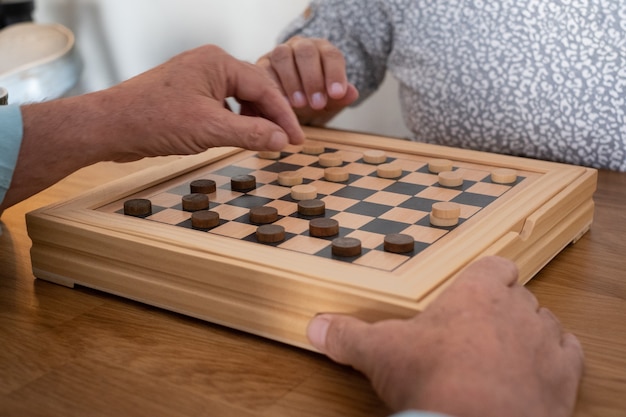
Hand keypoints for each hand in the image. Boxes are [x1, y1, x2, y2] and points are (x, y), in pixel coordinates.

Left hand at [101, 44, 304, 160]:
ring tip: (266, 141)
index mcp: (218, 62)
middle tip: (287, 142)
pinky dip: (235, 121)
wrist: (111, 126)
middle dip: (271, 117)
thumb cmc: (154, 120)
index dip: (284, 116)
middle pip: (254, 90)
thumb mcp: (211, 129)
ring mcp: (197, 79)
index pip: (264, 88)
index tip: (298, 139)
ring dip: (254, 120)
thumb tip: (281, 140)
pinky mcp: (187, 95)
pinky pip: (222, 105)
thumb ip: (251, 134)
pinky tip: (239, 136)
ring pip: (238, 98)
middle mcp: (209, 64)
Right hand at [257, 36, 358, 124]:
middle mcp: (301, 46)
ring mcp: (280, 53)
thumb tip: (352, 94)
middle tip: (317, 103)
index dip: (335, 74)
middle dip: (313, 79)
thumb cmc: (312, 97)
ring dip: (291, 81)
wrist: (288, 100)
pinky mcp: (262, 64)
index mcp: (323, 51)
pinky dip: (272, 85)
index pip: (331, 56)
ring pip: (283, 57)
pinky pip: (264, 69)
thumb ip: (340, 97)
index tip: (337, 94)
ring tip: (298, 105)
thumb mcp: (329, 100)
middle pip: (307, 52)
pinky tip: (280, 102)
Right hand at [306, 256, 583, 416]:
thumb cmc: (435, 380)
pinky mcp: (562, 376)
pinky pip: (568, 354)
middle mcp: (516, 310)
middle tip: (478, 331)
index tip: (475, 289)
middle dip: (502, 309)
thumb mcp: (381, 353)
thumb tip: (315, 326)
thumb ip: (348, 335)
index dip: (486, 277)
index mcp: (475, 294)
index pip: (494, 266)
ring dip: (529, 333)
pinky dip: (555, 359)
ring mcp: (542, 341)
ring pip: (544, 322)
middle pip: (518, 295)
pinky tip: (535, 372)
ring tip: (505, 352)